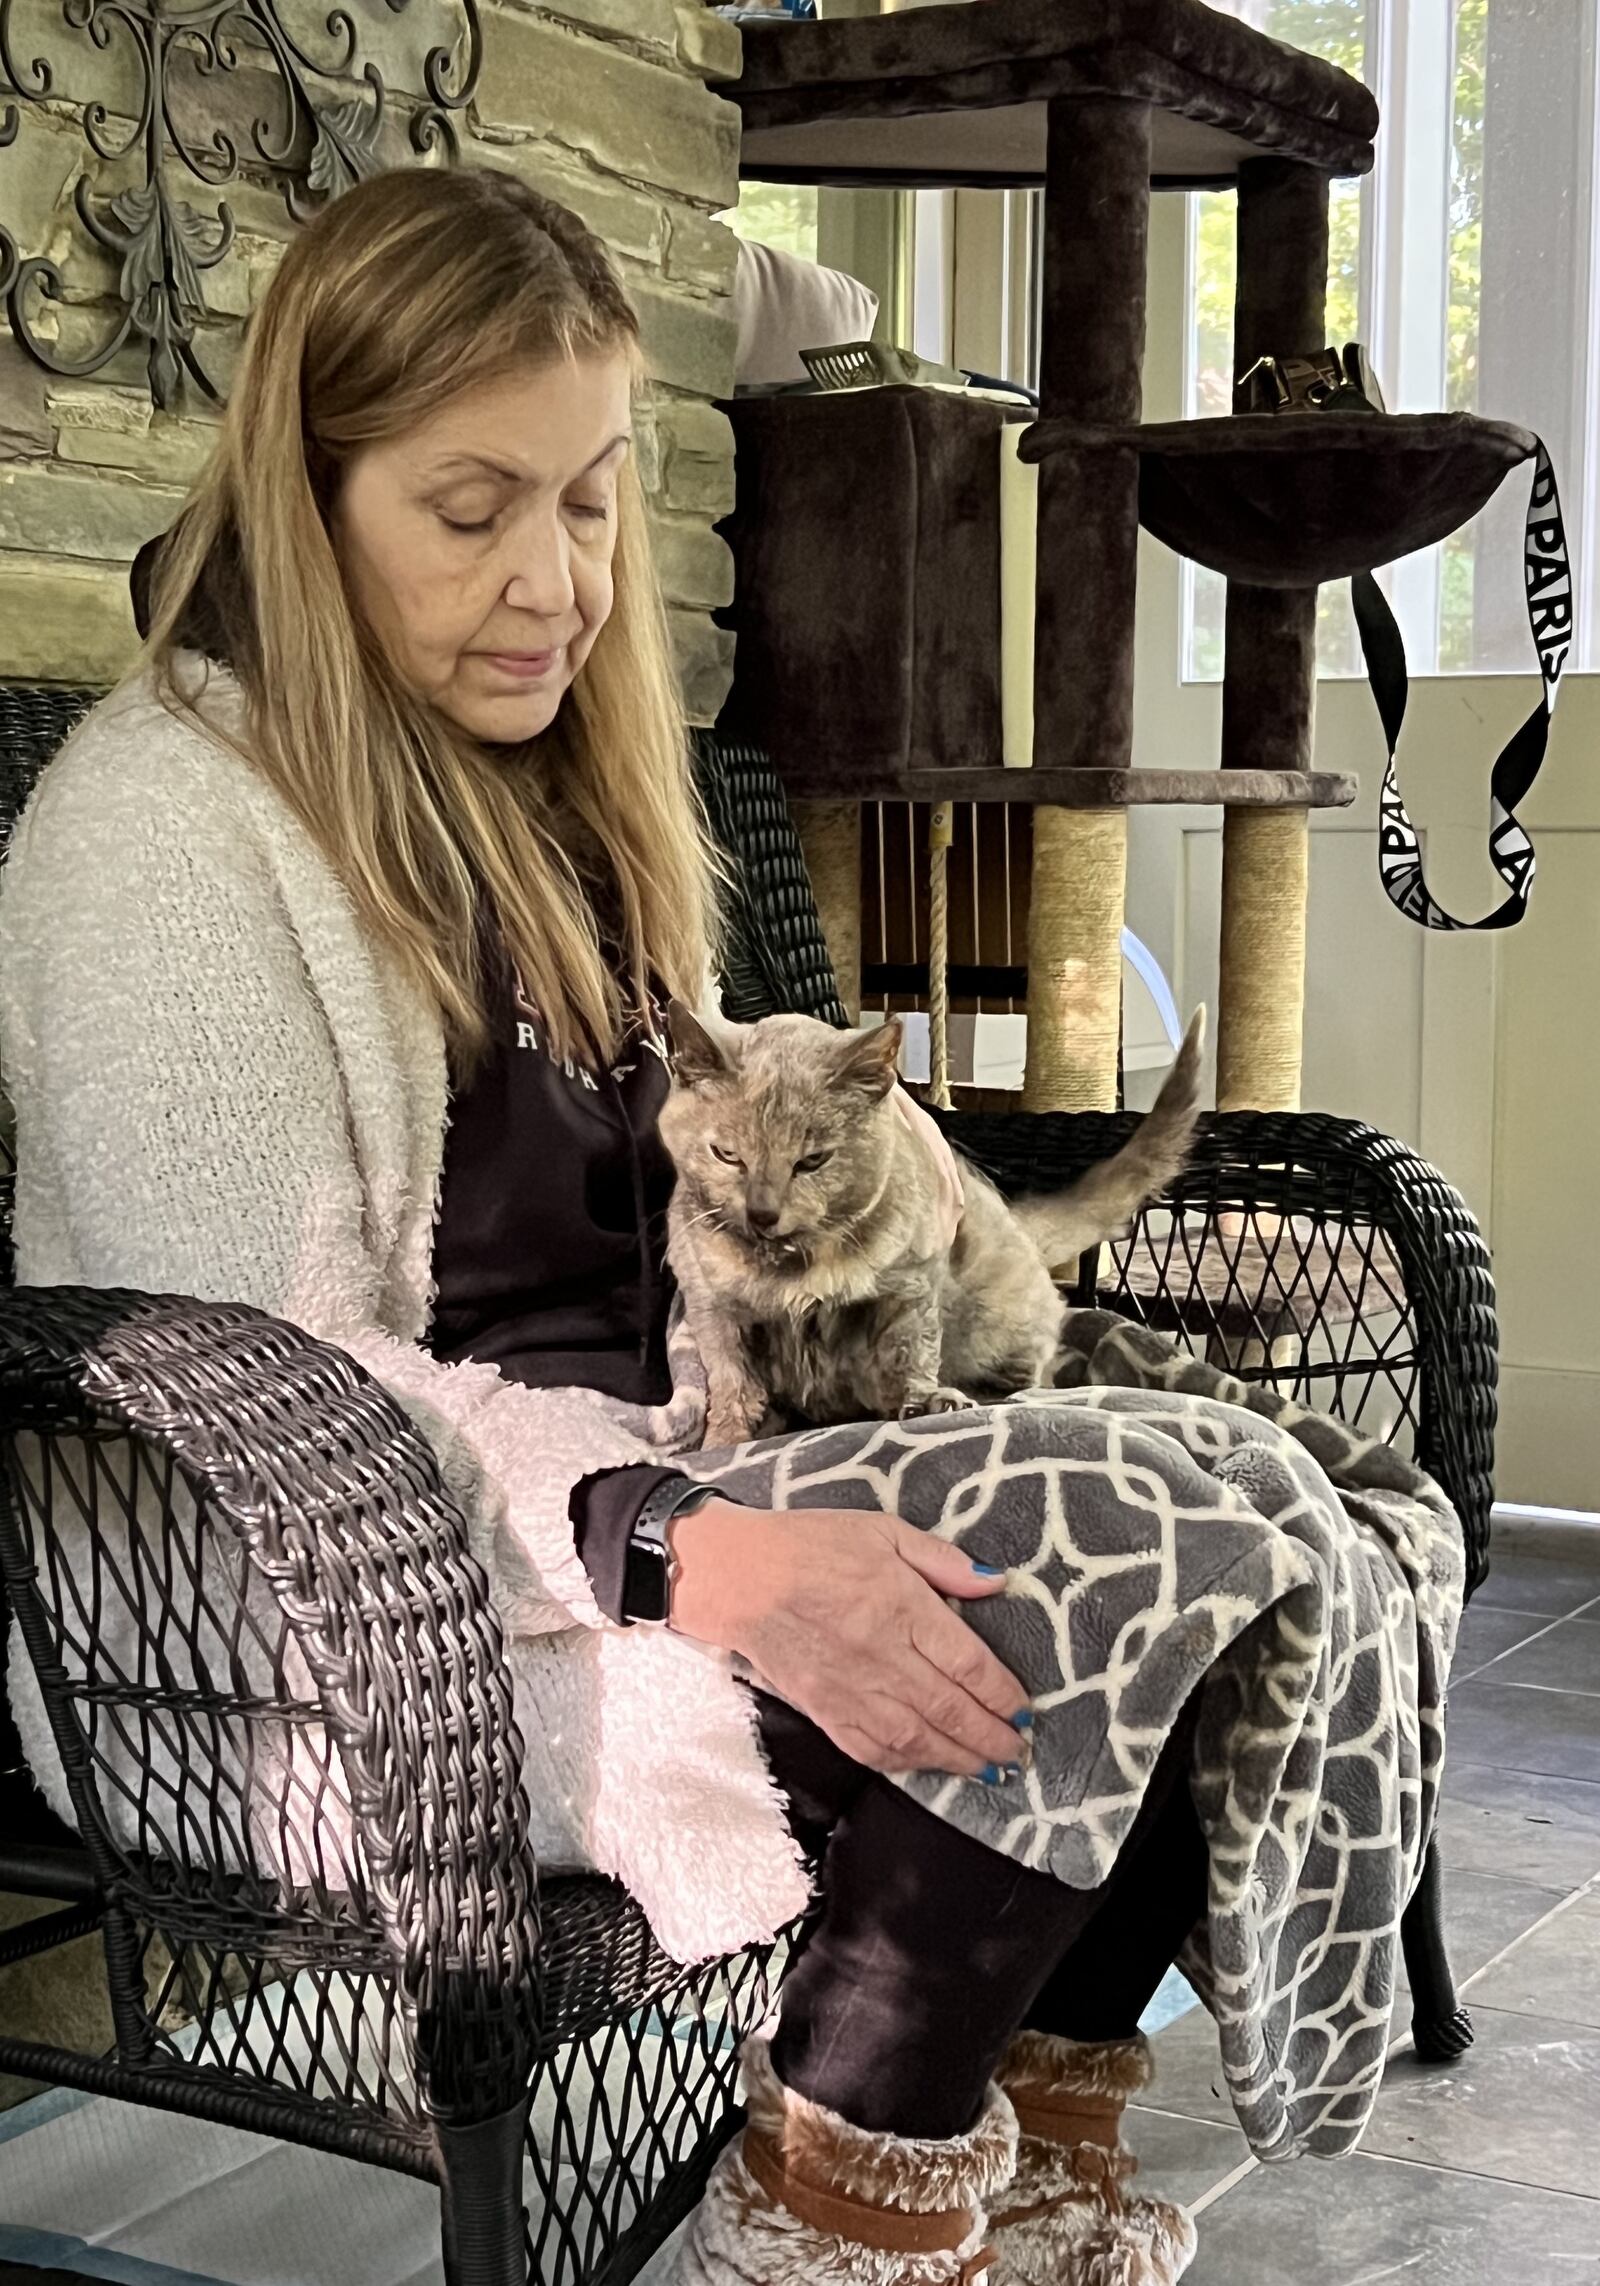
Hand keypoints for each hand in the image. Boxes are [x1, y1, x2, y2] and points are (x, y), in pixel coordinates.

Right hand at [669, 1500, 1027, 1778]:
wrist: (739, 1577)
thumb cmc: (811, 1545)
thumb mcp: (883, 1530)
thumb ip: (943, 1560)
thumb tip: (996, 1581)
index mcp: (903, 1608)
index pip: (969, 1665)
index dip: (1004, 1695)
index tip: (1025, 1710)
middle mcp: (883, 1657)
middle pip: (951, 1710)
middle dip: (992, 1737)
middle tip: (1019, 1752)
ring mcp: (852, 1690)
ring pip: (917, 1739)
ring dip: (959, 1760)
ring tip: (988, 1770)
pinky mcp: (823, 1710)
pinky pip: (872, 1750)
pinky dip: (907, 1765)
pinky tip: (928, 1766)